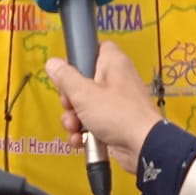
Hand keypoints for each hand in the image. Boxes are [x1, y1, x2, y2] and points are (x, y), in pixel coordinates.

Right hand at [46, 43, 161, 175]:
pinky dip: (84, 131)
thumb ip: (65, 77)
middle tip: (70, 105)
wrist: (142, 146)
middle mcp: (116, 79)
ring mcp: (116, 102)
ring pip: (85, 105)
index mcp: (112, 62)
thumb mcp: (83, 93)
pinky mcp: (115, 121)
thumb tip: (53, 63)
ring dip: (73, 119)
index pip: (94, 48)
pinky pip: (92, 122)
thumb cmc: (119, 114)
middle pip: (83, 81)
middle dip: (69, 99)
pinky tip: (81, 139)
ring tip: (75, 127)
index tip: (67, 73)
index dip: (78, 59)